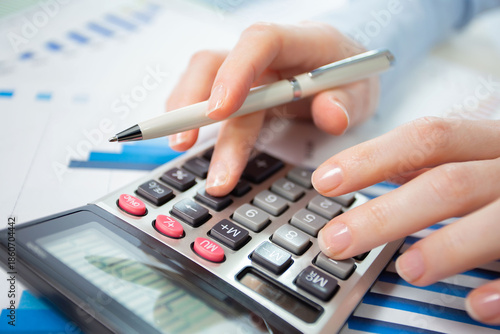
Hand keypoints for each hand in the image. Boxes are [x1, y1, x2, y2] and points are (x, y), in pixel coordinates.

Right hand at [166, 21, 379, 195]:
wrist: (342, 74)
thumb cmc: (349, 79)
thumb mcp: (362, 92)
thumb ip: (348, 102)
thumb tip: (331, 116)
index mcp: (301, 40)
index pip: (260, 41)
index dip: (236, 72)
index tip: (220, 111)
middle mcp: (266, 52)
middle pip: (217, 62)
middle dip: (195, 102)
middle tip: (184, 142)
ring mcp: (246, 69)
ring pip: (203, 79)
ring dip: (187, 113)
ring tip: (180, 147)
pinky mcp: (236, 88)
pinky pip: (203, 93)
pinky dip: (190, 115)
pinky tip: (186, 136)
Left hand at [312, 117, 499, 324]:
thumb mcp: (483, 154)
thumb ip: (436, 162)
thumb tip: (370, 170)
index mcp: (492, 140)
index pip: (426, 138)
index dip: (372, 157)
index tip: (324, 180)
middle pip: (449, 182)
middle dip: (388, 213)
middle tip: (337, 240)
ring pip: (499, 220)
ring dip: (450, 247)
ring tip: (408, 270)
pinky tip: (476, 307)